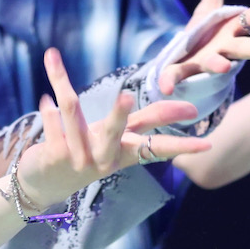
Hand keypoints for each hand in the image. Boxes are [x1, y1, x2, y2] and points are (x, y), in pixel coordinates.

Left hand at [18, 48, 211, 208]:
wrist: (43, 184)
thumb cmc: (86, 152)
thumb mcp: (116, 138)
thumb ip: (145, 119)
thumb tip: (188, 108)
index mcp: (123, 154)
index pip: (157, 149)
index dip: (182, 146)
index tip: (206, 145)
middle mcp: (104, 159)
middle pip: (114, 132)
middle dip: (118, 113)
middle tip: (126, 96)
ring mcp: (78, 158)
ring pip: (73, 115)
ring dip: (65, 89)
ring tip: (57, 64)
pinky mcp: (54, 156)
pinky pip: (52, 125)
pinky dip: (48, 109)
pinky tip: (45, 98)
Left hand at [159, 0, 249, 94]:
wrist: (188, 67)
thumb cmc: (208, 37)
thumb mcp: (210, 9)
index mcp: (234, 30)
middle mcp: (225, 49)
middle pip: (245, 48)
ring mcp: (207, 62)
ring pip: (216, 63)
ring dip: (219, 64)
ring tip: (223, 67)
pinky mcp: (186, 73)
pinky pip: (178, 76)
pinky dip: (172, 81)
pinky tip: (166, 87)